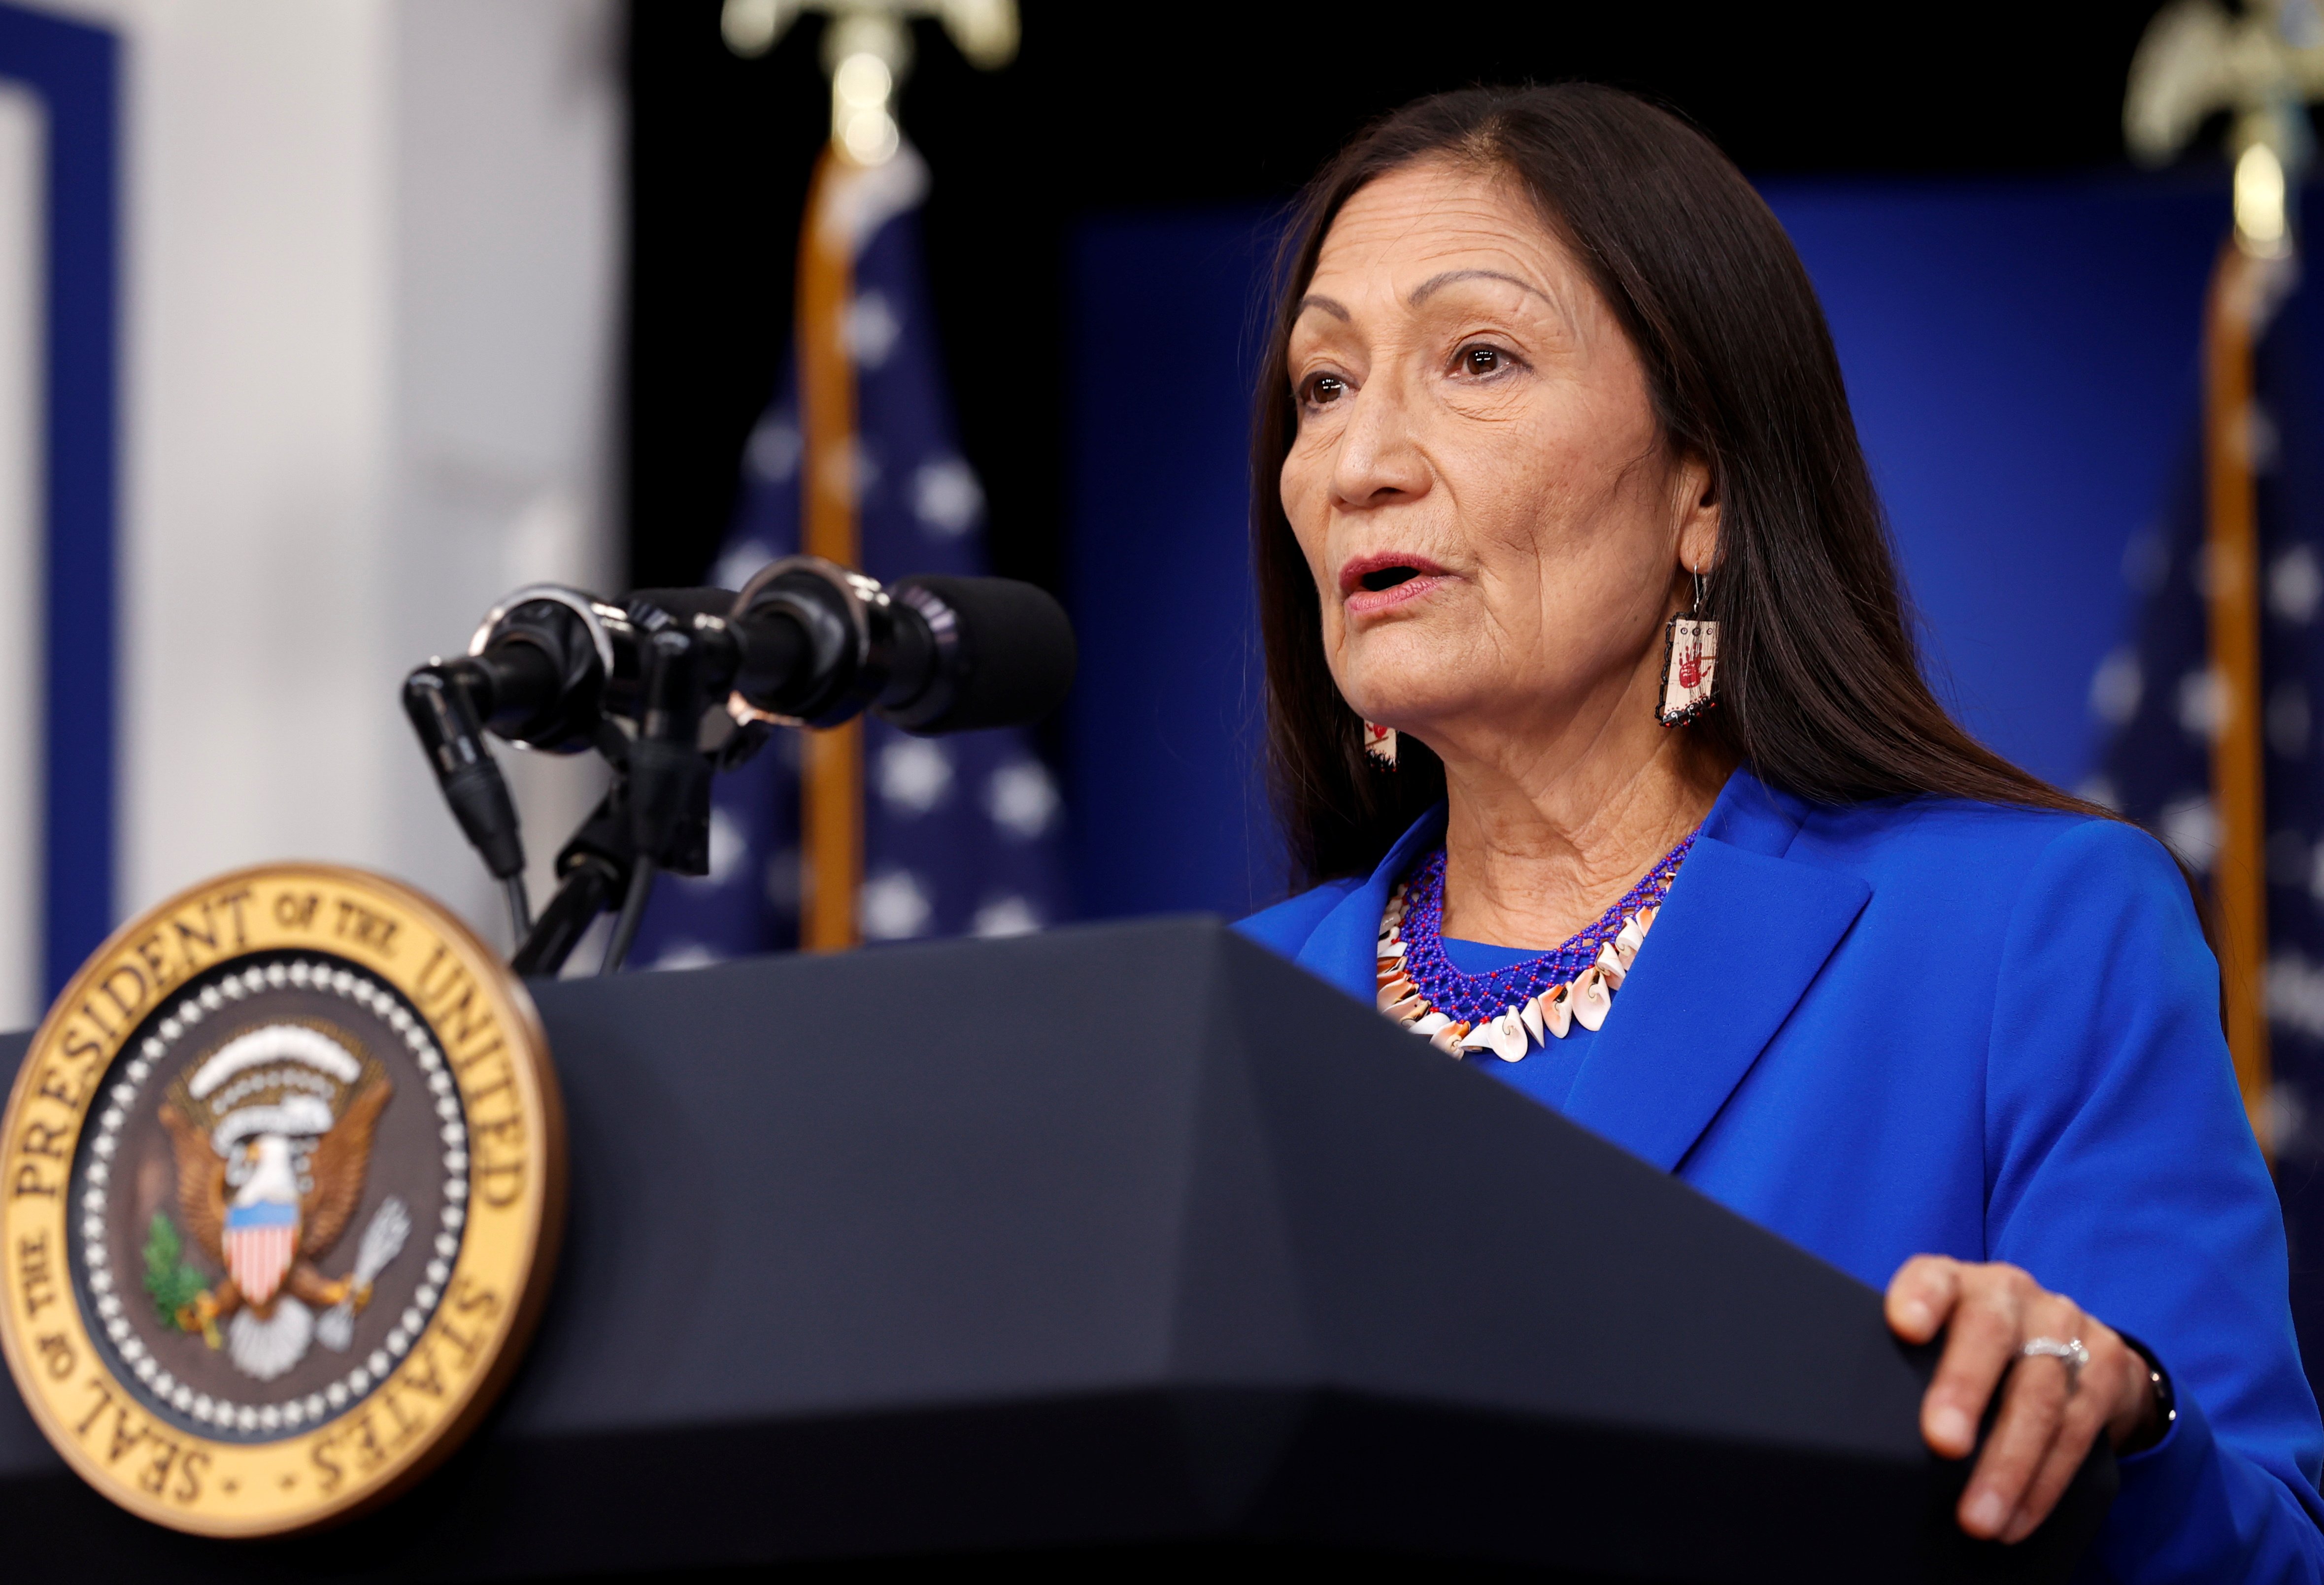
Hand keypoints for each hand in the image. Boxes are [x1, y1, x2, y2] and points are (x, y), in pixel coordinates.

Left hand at [1886, 1256, 2159, 1542]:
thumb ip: (1908, 1363)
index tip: (1904, 1326)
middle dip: (1965, 1390)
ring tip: (1978, 1517)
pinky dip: (2044, 1483)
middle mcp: (2010, 1293)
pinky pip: (2077, 1431)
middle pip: (1989, 1334)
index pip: (1933, 1276)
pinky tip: (2017, 1519)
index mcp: (1957, 1281)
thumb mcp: (1941, 1338)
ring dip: (2009, 1464)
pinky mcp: (2105, 1366)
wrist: (2068, 1339)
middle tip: (1942, 1443)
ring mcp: (2063, 1325)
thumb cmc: (1972, 1348)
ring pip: (2040, 1395)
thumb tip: (1864, 1432)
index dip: (1921, 1296)